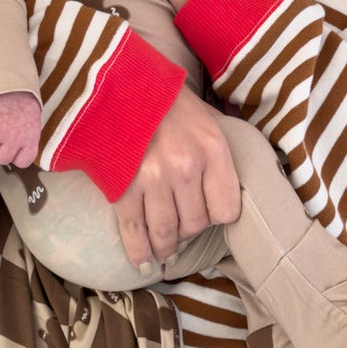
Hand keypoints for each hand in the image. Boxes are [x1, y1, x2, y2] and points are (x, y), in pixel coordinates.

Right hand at [0, 90, 41, 166]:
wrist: (11, 79)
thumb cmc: (22, 100)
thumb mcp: (32, 121)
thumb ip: (26, 139)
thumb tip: (15, 154)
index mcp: (30, 138)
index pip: (22, 162)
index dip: (16, 154)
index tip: (13, 146)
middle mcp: (13, 138)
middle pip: (1, 159)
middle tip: (0, 134)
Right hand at [114, 85, 240, 269]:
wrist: (117, 84)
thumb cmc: (164, 101)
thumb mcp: (205, 118)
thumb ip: (216, 152)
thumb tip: (229, 184)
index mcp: (212, 149)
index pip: (227, 210)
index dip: (217, 215)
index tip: (207, 212)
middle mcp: (186, 167)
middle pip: (196, 224)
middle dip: (188, 231)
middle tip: (180, 227)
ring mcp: (153, 180)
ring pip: (166, 233)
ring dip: (165, 247)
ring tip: (163, 251)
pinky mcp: (123, 188)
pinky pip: (134, 232)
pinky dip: (139, 252)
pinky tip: (143, 262)